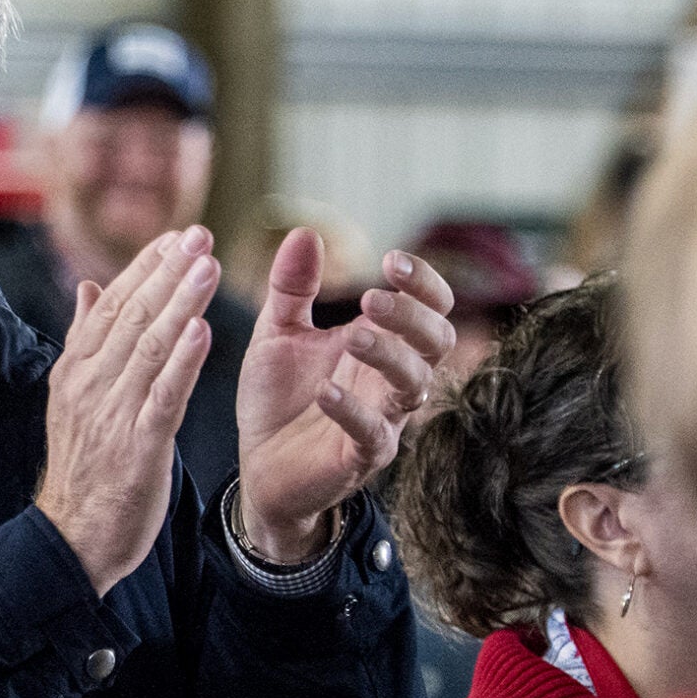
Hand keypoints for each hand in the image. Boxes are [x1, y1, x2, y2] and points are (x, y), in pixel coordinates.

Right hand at [36, 226, 221, 594]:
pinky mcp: (138, 445)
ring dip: (180, 303)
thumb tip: (91, 289)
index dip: (144, 268)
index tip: (175, 236)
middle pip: (131, 317)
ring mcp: (112, 414)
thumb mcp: (74, 399)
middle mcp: (90, 385)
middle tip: (199, 234)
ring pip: (149, 347)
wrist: (74, 536)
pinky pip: (163, 396)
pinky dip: (183, 362)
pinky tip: (202, 332)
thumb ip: (86, 342)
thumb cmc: (83, 468)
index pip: (111, 306)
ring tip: (206, 265)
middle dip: (167, 272)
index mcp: (75, 371)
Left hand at [235, 229, 455, 560]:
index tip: (392, 260)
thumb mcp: (277, 333)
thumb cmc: (279, 398)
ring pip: (414, 385)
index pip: (431, 307)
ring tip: (353, 337)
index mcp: (382, 343)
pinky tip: (326, 390)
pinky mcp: (360, 457)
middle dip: (412, 316)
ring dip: (388, 356)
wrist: (259, 465)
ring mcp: (384, 419)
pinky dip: (352, 409)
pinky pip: (373, 433)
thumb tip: (305, 232)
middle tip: (373, 299)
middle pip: (437, 342)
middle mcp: (392, 380)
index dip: (424, 282)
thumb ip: (292, 288)